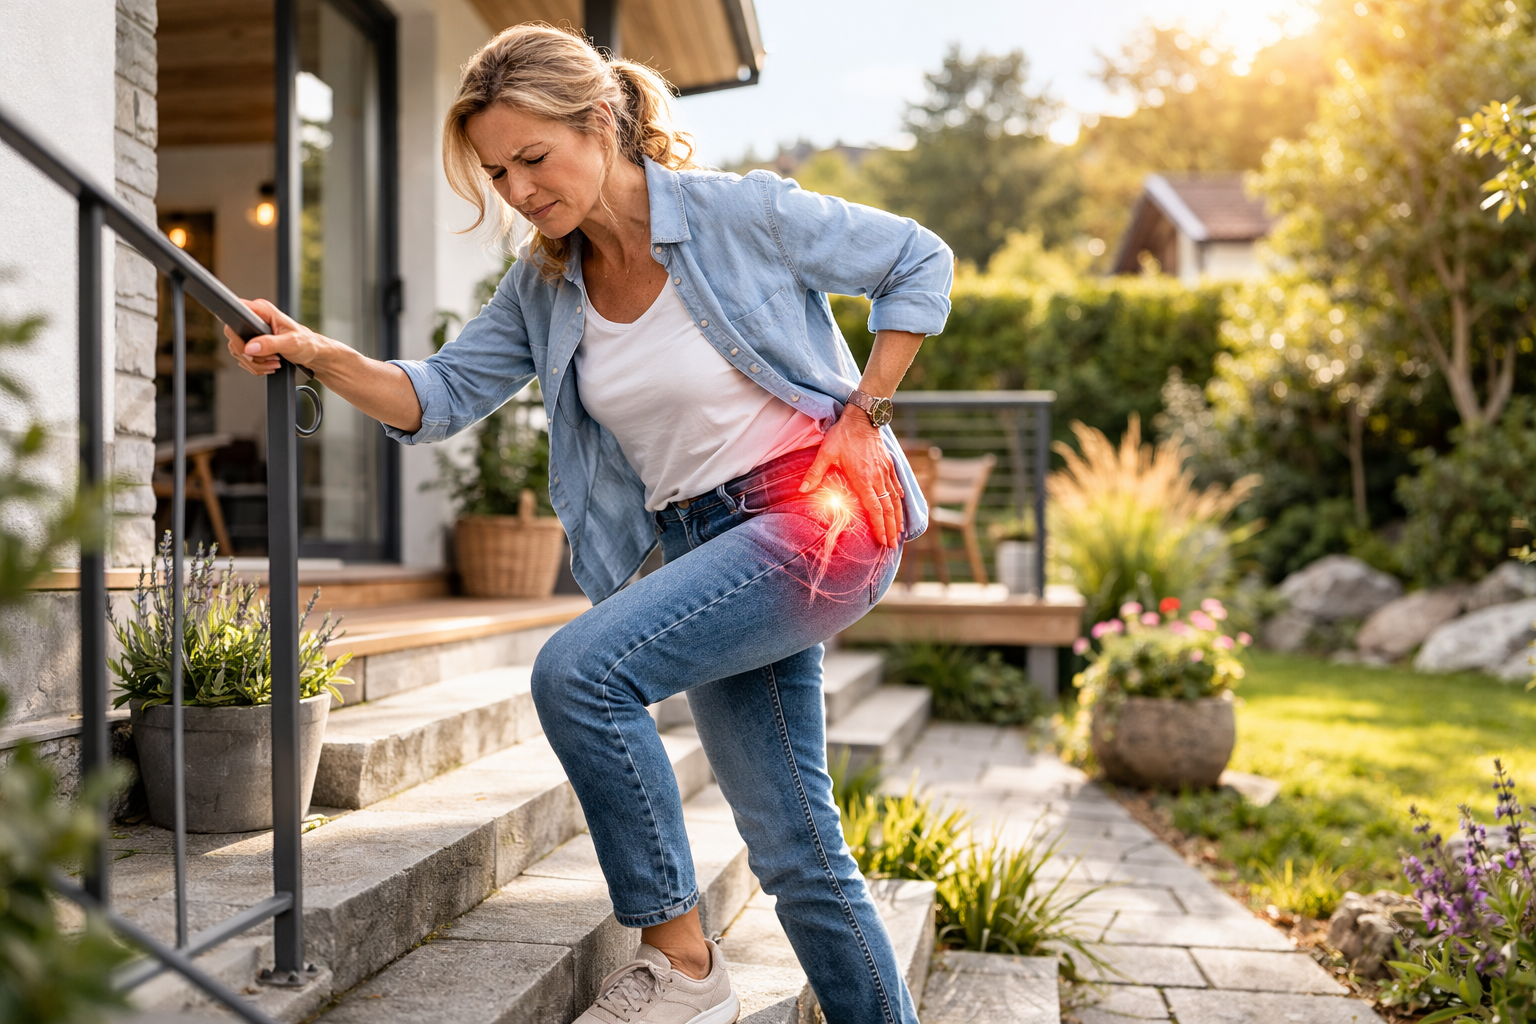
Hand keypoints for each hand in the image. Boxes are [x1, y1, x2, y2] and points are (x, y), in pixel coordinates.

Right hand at [223, 298, 322, 375]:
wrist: (313, 354)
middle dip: (250, 355)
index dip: (237, 333)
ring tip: (274, 362)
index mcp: (263, 311)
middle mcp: (255, 319)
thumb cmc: (307, 343)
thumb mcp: (290, 343)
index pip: (236, 315)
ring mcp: (252, 333)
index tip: (249, 348)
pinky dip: (256, 366)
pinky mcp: (253, 344)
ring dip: (256, 363)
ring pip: (239, 352)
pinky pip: (244, 358)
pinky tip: (270, 365)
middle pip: (234, 338)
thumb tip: (250, 347)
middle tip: (270, 359)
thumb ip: (269, 344)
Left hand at [799, 407, 903, 547]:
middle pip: (888, 508)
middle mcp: (878, 478)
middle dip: (891, 528)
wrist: (862, 416)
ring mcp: (885, 471)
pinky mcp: (888, 464)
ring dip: (897, 517)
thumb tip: (802, 490)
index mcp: (863, 478)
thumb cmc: (843, 435)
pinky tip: (900, 506)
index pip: (875, 508)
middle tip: (892, 546)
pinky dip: (899, 499)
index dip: (879, 526)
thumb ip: (815, 473)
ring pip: (895, 499)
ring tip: (898, 533)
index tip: (882, 541)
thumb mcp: (826, 452)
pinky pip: (897, 486)